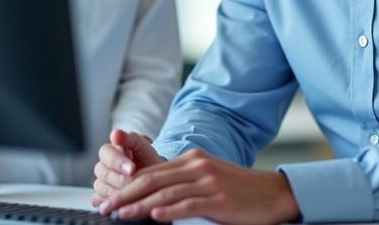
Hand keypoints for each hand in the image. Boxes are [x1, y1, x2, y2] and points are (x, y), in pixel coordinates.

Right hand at [91, 129, 163, 206]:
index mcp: (110, 150)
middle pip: (102, 172)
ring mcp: (101, 181)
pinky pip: (100, 201)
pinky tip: (123, 203)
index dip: (118, 162)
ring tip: (133, 193)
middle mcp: (103, 165)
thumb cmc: (147, 160)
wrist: (154, 178)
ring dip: (116, 192)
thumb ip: (130, 139)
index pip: (106, 153)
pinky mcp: (101, 196)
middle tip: (135, 183)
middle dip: (120, 178)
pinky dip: (110, 203)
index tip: (132, 169)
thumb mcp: (143, 147)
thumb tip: (115, 133)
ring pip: (100, 187)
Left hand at [98, 148, 299, 223]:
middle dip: (124, 195)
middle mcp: (198, 166)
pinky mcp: (220, 199)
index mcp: (192, 159)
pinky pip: (189, 205)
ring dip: (139, 206)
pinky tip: (155, 218)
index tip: (108, 199)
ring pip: (165, 193)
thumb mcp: (208, 179)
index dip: (126, 185)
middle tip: (105, 207)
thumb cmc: (239, 191)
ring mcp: (209, 182)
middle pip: (152, 180)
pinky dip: (169, 212)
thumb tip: (152, 199)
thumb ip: (183, 183)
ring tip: (120, 215)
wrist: (274, 193)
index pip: (150, 172)